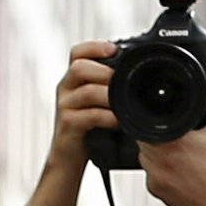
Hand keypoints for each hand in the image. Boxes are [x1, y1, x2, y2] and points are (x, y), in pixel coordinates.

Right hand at [49, 42, 118, 167]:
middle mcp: (66, 89)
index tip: (114, 49)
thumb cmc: (87, 129)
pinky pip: (88, 116)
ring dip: (108, 94)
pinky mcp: (67, 125)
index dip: (95, 47)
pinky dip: (107, 117)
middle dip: (104, 72)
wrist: (69, 158)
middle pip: (79, 67)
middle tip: (122, 81)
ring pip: (85, 91)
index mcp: (73, 79)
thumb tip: (140, 76)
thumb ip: (109, 88)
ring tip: (123, 102)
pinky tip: (118, 121)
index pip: (77, 52)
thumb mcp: (97, 103)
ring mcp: (65, 107)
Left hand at [143, 73, 205, 205]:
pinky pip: (149, 173)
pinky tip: (175, 170)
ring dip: (155, 152)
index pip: (147, 121)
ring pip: (144, 156)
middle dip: (156, 135)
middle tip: (175, 139)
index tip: (165, 121)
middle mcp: (158, 159)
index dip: (154, 119)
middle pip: (144, 137)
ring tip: (176, 154)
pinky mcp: (153, 188)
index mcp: (171, 141)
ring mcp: (153, 175)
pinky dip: (158, 170)